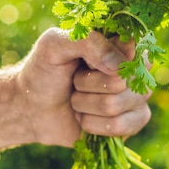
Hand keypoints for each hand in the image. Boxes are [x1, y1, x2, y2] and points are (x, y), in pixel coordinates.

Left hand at [16, 28, 151, 146]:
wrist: (31, 108)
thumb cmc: (44, 70)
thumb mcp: (55, 44)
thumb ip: (88, 42)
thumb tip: (119, 67)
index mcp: (121, 42)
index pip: (132, 47)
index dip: (103, 58)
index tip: (84, 60)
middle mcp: (135, 68)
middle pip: (122, 80)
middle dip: (87, 84)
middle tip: (75, 81)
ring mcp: (137, 96)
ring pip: (115, 105)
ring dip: (85, 105)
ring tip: (77, 99)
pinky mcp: (132, 122)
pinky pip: (121, 126)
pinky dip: (92, 124)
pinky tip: (85, 118)